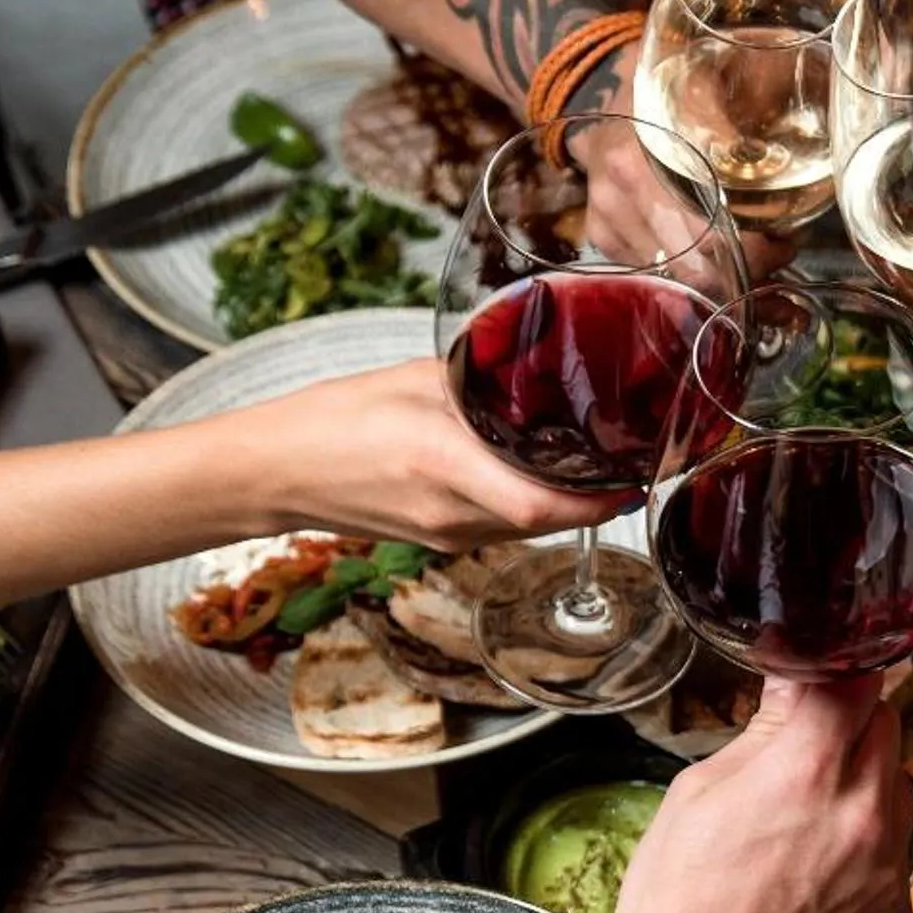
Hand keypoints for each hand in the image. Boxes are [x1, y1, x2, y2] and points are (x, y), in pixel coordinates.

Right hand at [245, 358, 627, 549]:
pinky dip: (531, 509)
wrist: (275, 472)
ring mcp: (443, 536)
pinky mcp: (437, 542)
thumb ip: (476, 381)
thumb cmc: (333, 418)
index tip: (638, 476)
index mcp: (443, 463)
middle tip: (633, 462)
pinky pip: (501, 530)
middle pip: (548, 522)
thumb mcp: (413, 381)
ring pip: (528, 530)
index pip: (542, 503)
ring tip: (597, 466)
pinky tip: (540, 478)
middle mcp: (450, 513)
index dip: (600, 501)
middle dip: (597, 499)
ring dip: (566, 506)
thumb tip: (535, 370)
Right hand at [602, 676, 912, 912]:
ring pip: (896, 791)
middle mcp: (865, 814)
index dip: (835, 677)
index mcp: (810, 770)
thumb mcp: (700, 789)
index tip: (817, 685)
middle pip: (886, 729)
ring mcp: (889, 868)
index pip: (859, 681)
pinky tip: (812, 877)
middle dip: (849, 729)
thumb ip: (767, 728)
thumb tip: (797, 679)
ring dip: (861, 790)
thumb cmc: (676, 902)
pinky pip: (894, 854)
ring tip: (800, 827)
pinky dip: (864, 852)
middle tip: (800, 757)